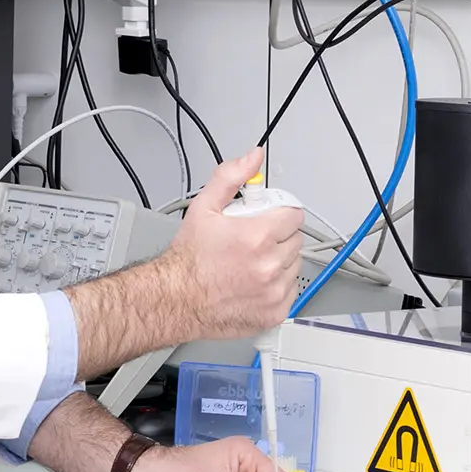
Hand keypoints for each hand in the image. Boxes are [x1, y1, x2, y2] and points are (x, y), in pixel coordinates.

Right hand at [158, 151, 294, 341]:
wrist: (174, 300)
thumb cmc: (188, 260)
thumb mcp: (204, 208)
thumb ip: (231, 177)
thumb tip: (252, 158)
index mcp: (258, 237)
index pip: (293, 215)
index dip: (279, 214)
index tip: (268, 219)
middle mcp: (269, 266)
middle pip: (295, 240)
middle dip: (278, 236)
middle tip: (253, 241)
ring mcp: (274, 292)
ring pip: (294, 266)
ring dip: (279, 261)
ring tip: (250, 262)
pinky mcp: (274, 312)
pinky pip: (290, 291)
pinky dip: (276, 286)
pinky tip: (254, 283)